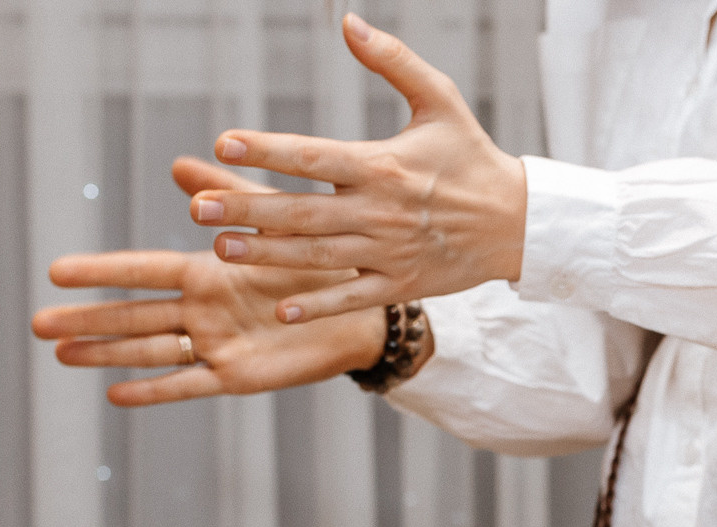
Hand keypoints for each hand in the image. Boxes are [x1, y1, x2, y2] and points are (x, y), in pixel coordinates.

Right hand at [30, 158, 387, 405]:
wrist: (360, 315)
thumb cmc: (315, 268)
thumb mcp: (271, 229)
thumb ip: (229, 200)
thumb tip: (181, 167)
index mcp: (206, 274)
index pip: (142, 270)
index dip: (102, 272)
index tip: (56, 270)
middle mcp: (203, 312)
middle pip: (133, 315)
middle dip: (87, 319)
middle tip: (38, 323)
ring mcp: (217, 345)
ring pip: (151, 350)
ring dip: (108, 354)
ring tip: (62, 354)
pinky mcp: (238, 376)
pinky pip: (190, 384)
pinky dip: (155, 390)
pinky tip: (117, 393)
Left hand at [195, 14, 527, 322]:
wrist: (519, 223)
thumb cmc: (473, 158)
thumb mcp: (440, 100)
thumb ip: (393, 61)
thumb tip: (348, 22)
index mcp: (382, 165)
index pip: (312, 156)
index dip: (267, 150)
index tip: (225, 143)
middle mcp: (379, 211)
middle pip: (301, 211)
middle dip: (247, 208)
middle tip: (198, 207)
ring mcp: (388, 252)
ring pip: (316, 256)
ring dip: (267, 254)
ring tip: (221, 247)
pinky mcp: (400, 284)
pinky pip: (352, 297)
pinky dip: (318, 304)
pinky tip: (281, 309)